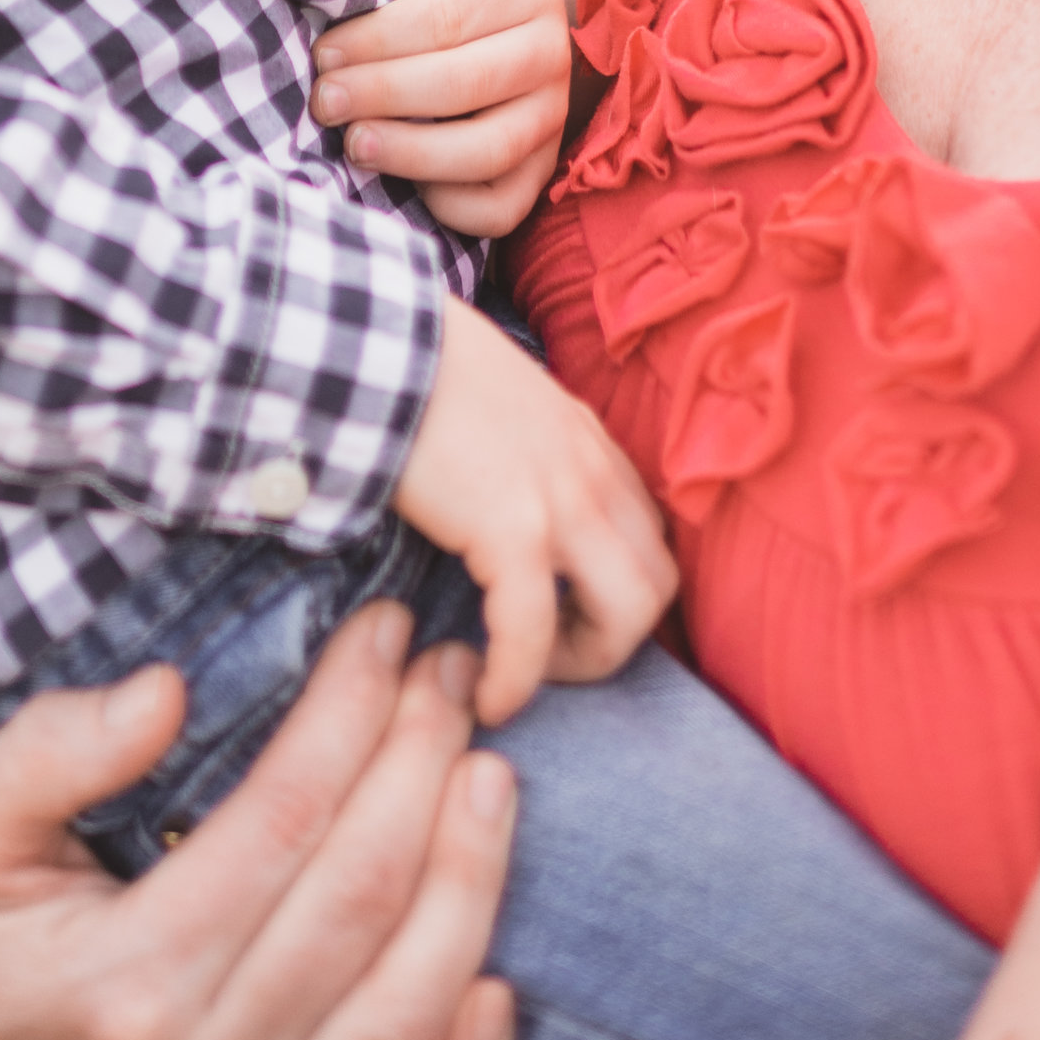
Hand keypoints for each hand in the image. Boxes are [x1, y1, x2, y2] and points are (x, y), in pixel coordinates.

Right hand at [0, 600, 517, 1039]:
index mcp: (127, 977)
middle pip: (358, 895)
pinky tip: (501, 960)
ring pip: (406, 997)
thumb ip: (48, 755)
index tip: (388, 629)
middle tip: (455, 669)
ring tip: (493, 769)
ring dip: (470, 875)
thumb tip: (165, 693)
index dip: (348, 714)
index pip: (280, 821)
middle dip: (423, 761)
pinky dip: (468, 1031)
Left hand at [314, 0, 572, 232]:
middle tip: (322, 102)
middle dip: (384, 95)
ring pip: (490, 150)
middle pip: (466, 84)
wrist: (495, 27)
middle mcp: (551, 50)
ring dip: (413, 154)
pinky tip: (406, 185)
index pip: (442, 21)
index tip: (320, 55)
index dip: (373, 44)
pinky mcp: (544, 172)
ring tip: (354, 146)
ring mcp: (554, 117)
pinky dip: (453, 205)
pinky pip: (505, 206)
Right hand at [392, 294, 677, 725]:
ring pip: (630, 614)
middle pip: (659, 582)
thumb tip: (502, 497)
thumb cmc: (420, 372)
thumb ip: (525, 451)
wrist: (380, 343)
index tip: (566, 617)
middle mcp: (592, 470)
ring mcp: (563, 499)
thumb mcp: (503, 405)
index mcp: (588, 441)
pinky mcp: (514, 529)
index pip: (647, 534)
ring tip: (527, 675)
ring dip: (585, 661)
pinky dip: (517, 680)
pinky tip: (487, 695)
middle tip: (552, 652)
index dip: (619, 590)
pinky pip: (534, 633)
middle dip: (617, 635)